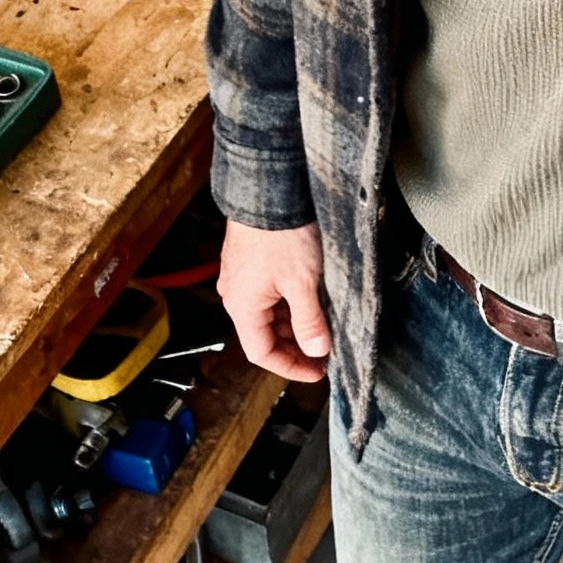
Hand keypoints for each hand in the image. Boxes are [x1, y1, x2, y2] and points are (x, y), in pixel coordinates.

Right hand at [218, 218, 330, 381]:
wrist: (267, 190)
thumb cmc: (281, 235)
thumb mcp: (302, 284)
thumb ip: (310, 322)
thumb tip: (317, 350)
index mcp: (242, 307)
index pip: (262, 353)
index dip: (291, 367)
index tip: (318, 371)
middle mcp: (236, 296)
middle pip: (265, 335)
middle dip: (296, 346)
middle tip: (326, 350)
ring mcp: (242, 278)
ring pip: (269, 314)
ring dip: (294, 324)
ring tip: (324, 325)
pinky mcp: (251, 262)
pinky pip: (270, 294)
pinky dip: (290, 304)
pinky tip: (312, 300)